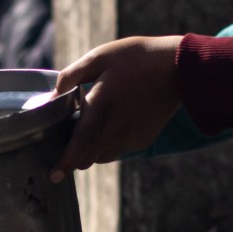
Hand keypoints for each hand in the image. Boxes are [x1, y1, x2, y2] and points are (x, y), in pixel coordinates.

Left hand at [51, 36, 185, 177]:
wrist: (180, 68)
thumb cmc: (136, 58)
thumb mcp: (100, 56)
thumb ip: (71, 76)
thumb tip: (53, 95)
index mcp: (101, 106)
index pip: (79, 145)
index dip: (66, 162)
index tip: (54, 175)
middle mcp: (116, 128)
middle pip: (87, 158)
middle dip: (74, 155)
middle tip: (68, 140)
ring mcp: (131, 137)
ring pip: (102, 156)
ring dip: (91, 149)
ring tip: (92, 126)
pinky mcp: (143, 140)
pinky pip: (118, 149)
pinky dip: (109, 143)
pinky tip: (113, 122)